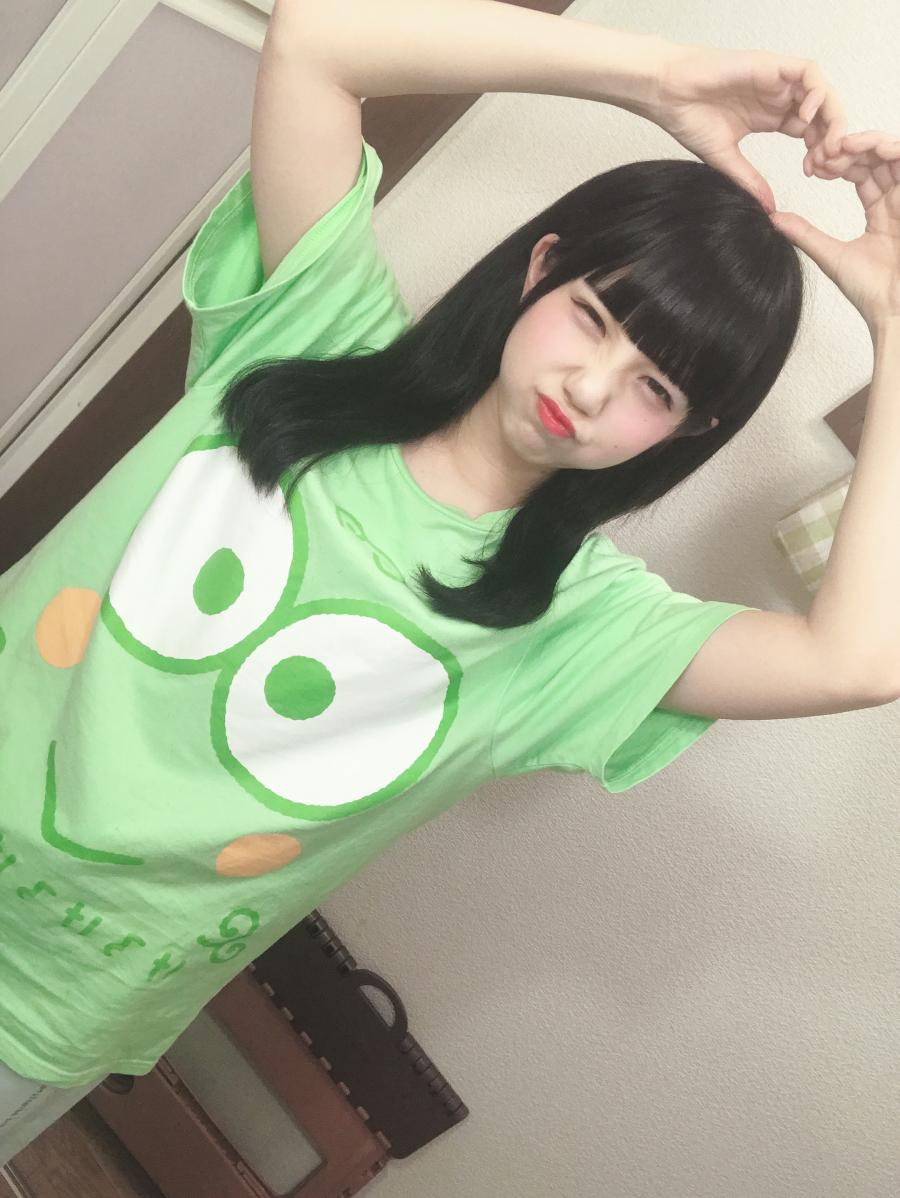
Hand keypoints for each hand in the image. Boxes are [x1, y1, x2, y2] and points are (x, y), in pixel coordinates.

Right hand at [646, 43, 847, 212]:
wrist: (667, 93)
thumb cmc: (687, 119)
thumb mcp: (725, 159)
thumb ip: (749, 180)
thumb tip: (767, 209)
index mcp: (771, 117)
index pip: (810, 131)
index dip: (818, 151)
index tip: (812, 173)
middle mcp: (778, 97)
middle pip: (823, 112)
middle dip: (831, 137)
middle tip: (825, 162)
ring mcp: (777, 80)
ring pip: (823, 91)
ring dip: (830, 117)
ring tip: (822, 144)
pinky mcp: (772, 65)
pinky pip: (810, 72)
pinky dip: (817, 93)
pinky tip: (805, 118)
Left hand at [770, 132, 899, 335]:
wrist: (895, 310)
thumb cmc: (871, 291)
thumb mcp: (831, 255)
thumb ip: (805, 234)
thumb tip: (773, 219)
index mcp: (880, 213)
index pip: (862, 174)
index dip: (838, 162)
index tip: (813, 165)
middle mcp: (898, 202)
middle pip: (878, 158)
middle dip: (850, 147)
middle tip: (823, 151)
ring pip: (894, 155)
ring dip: (869, 142)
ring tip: (842, 144)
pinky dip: (892, 150)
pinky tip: (869, 147)